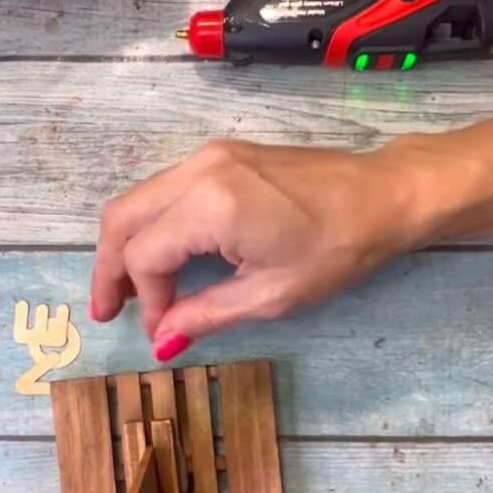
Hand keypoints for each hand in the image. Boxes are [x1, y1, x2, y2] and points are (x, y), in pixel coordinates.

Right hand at [90, 138, 437, 360]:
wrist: (385, 195)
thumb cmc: (338, 249)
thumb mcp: (271, 295)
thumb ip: (206, 314)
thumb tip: (162, 338)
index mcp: (211, 205)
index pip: (145, 256)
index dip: (145, 300)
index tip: (160, 332)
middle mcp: (199, 170)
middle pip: (122, 218)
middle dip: (108, 268)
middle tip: (106, 310)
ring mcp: (209, 155)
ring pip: (138, 199)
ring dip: (125, 244)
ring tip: (128, 290)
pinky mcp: (221, 154)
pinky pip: (164, 190)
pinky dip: (151, 224)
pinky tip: (160, 257)